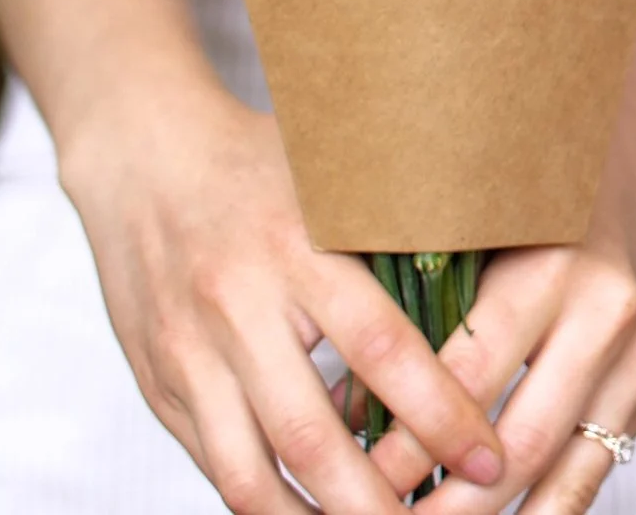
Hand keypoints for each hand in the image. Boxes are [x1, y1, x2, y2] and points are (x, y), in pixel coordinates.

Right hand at [60, 85, 506, 513]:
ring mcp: (188, 354)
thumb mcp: (344, 184)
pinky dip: (263, 501)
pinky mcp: (158, 384)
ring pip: (248, 470)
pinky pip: (213, 463)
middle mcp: (238, 309)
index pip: (384, 351)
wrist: (143, 156)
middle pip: (309, 436)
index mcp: (301, 253)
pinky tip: (311, 514)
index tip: (489, 458)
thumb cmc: (268, 164)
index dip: (440, 415)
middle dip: (374, 502)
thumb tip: (493, 301)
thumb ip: (406, 240)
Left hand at [367, 180, 635, 513]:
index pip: (466, 382)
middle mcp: (606, 315)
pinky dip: (545, 508)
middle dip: (451, 506)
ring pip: (570, 473)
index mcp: (549, 270)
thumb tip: (338, 421)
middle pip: (524, 443)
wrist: (605, 189)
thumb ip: (406, 323)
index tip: (357, 481)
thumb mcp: (454, 245)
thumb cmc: (505, 217)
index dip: (406, 446)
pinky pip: (597, 468)